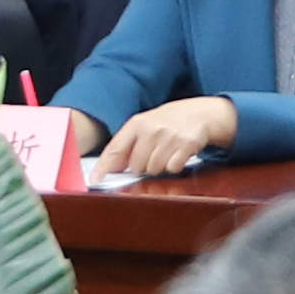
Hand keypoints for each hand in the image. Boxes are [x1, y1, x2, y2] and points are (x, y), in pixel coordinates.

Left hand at [100, 96, 236, 181]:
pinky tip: (176, 155)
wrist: (199, 113)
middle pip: (135, 166)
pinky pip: (172, 169)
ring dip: (158, 167)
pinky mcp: (186, 146)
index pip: (115, 149)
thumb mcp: (145, 125)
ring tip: (165, 153)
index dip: (103, 167)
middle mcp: (151, 130)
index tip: (94, 180)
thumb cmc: (168, 121)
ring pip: (153, 170)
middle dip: (142, 166)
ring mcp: (169, 137)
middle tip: (152, 154)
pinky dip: (174, 166)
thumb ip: (127, 144)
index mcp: (137, 124)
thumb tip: (111, 167)